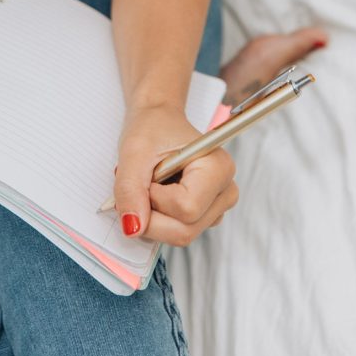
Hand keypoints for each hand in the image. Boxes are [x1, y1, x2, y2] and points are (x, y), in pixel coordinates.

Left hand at [114, 102, 237, 245]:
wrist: (157, 121)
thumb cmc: (152, 128)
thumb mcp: (134, 151)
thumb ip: (130, 189)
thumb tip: (133, 227)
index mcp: (218, 167)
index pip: (186, 208)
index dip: (155, 199)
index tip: (147, 176)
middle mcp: (225, 190)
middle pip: (185, 229)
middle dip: (152, 215)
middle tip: (144, 184)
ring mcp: (217, 206)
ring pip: (181, 235)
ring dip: (154, 217)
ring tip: (152, 186)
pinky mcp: (206, 215)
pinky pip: (178, 232)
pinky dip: (160, 219)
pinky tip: (158, 195)